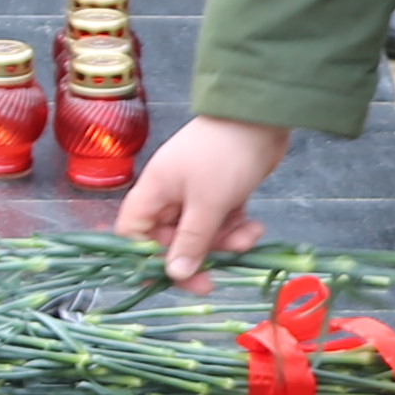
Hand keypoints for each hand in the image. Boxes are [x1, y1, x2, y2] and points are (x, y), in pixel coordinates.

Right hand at [116, 115, 291, 280]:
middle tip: (215, 277)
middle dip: (197, 255)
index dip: (146, 257)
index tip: (171, 276)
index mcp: (154, 191)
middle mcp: (171, 193)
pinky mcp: (222, 192)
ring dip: (224, 242)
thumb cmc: (224, 156)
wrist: (261, 118)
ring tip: (247, 237)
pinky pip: (222, 221)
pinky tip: (254, 227)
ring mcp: (197, 192)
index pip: (133, 232)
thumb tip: (174, 274)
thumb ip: (190, 242)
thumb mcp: (207, 204)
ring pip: (202, 232)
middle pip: (172, 239)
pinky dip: (237, 227)